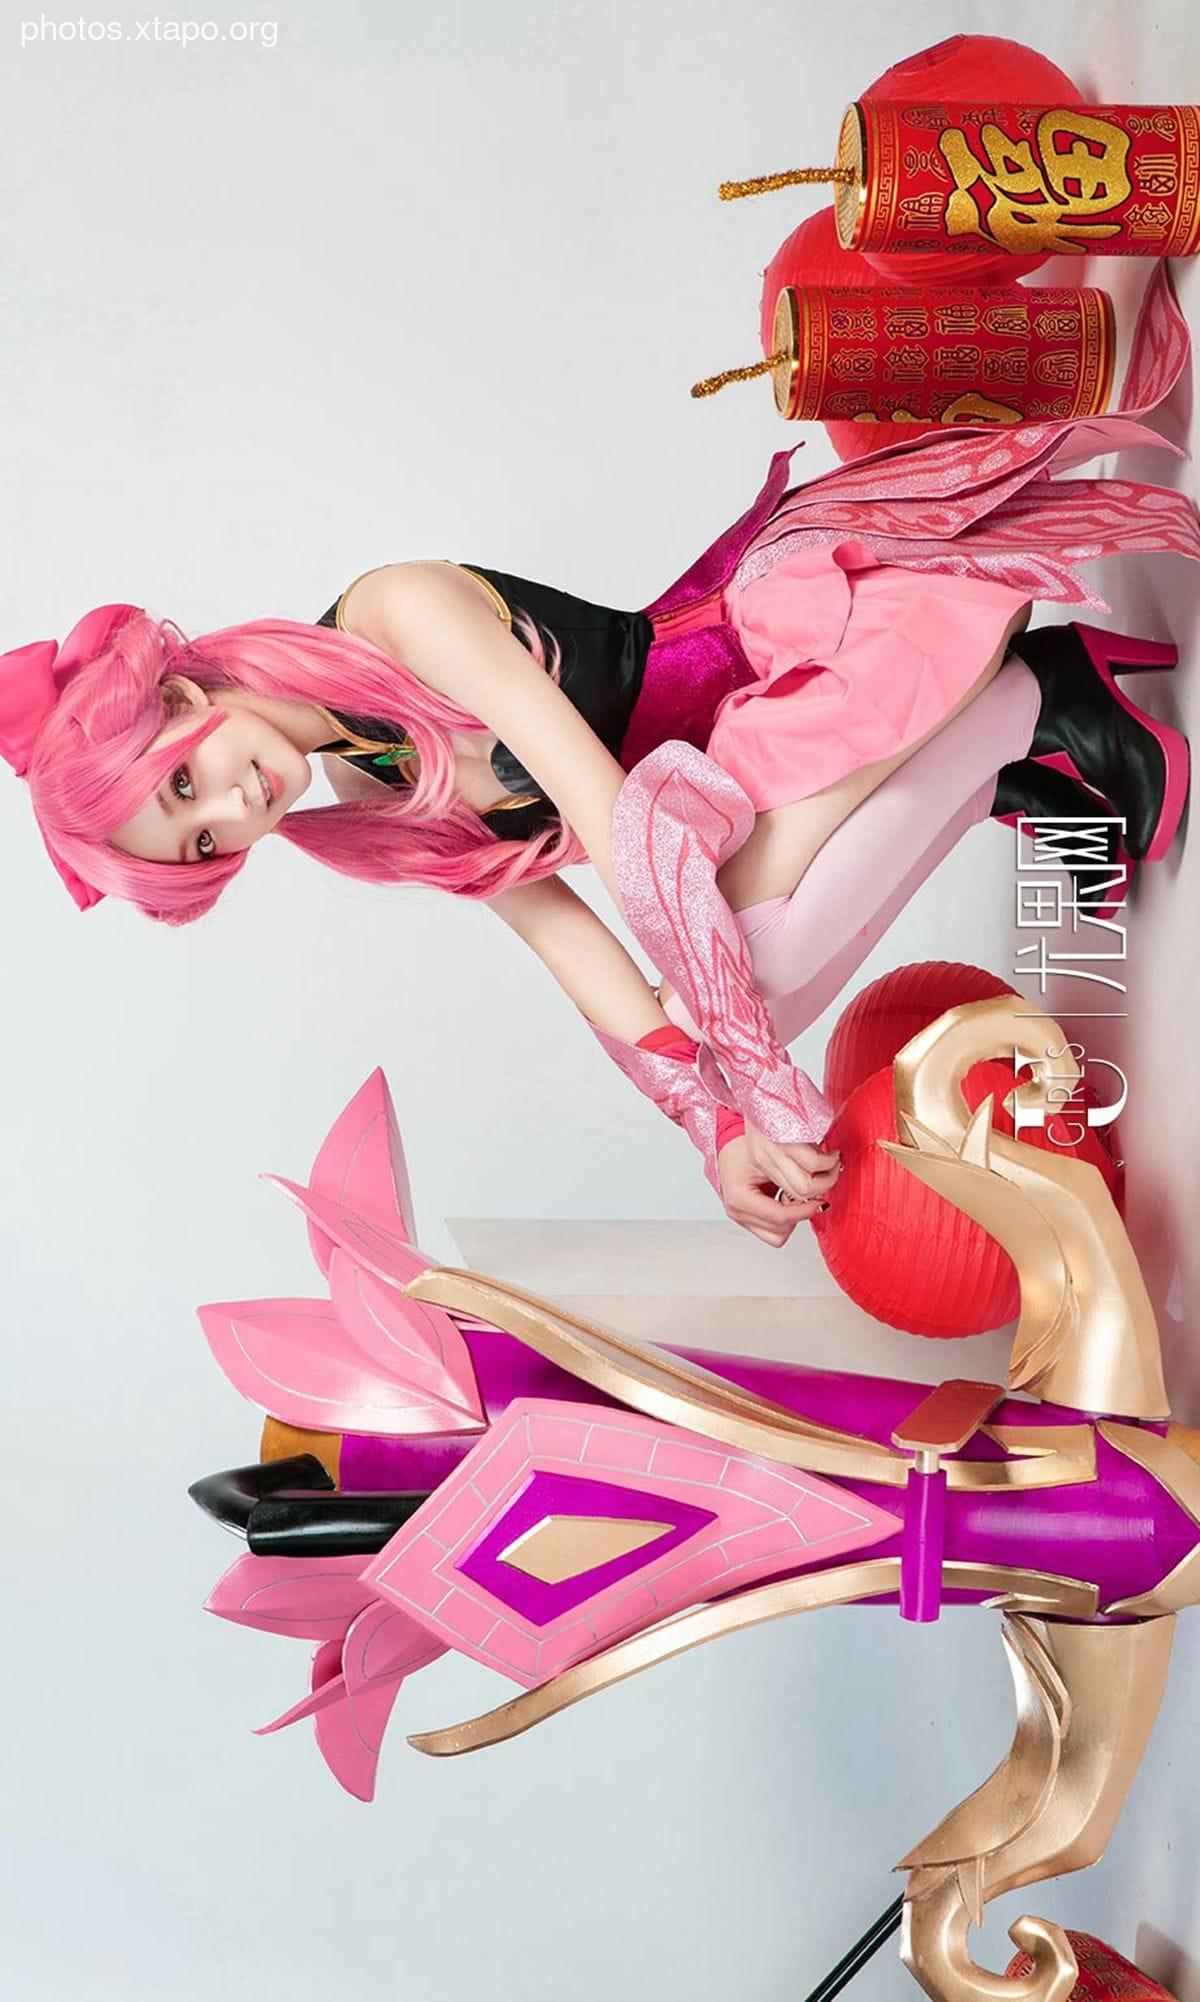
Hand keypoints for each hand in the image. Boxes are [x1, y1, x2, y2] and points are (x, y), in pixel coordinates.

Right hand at [716, 1126, 840, 1247]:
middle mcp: (737, 1212)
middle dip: (796, 1215)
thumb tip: (816, 1194)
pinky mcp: (746, 1220)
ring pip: (777, 1237)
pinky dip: (782, 1220)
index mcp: (739, 1198)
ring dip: (790, 1219)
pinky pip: (772, 1232)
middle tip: (802, 1196)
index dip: (804, 1211)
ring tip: (789, 1197)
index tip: (819, 1201)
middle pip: (780, 1232)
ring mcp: (740, 1219)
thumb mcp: (770, 1160)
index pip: (780, 1217)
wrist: (728, 1145)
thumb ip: (790, 1179)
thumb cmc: (744, 1147)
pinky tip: (782, 1200)